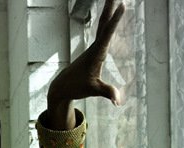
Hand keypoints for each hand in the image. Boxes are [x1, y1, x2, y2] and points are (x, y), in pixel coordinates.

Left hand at [47, 0, 125, 124]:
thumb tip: (118, 101)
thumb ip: (107, 93)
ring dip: (109, 11)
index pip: (107, 33)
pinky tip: (111, 16)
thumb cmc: (76, 87)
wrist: (61, 87)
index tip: (123, 5)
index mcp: (96, 53)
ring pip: (102, 25)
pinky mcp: (92, 51)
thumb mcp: (93, 90)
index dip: (115, 19)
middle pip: (103, 23)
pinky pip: (102, 32)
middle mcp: (94, 47)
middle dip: (110, 7)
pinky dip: (107, 22)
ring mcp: (93, 48)